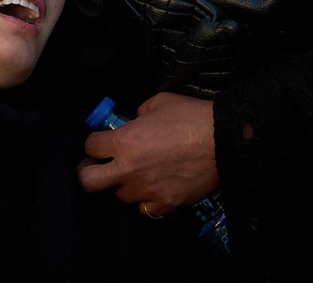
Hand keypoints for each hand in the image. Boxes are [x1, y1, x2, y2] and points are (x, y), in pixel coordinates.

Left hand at [76, 92, 217, 216]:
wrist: (225, 141)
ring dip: (124, 185)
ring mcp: (147, 190)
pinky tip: (154, 188)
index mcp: (125, 141)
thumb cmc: (194, 118)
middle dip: (87, 173)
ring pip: (120, 196)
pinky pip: (145, 209)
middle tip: (96, 167)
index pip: (89, 147)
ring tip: (138, 174)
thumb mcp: (159, 103)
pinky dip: (146, 201)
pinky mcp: (166, 204)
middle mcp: (130, 169)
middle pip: (88, 181)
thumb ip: (139, 112)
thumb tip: (135, 120)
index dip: (93, 143)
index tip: (99, 144)